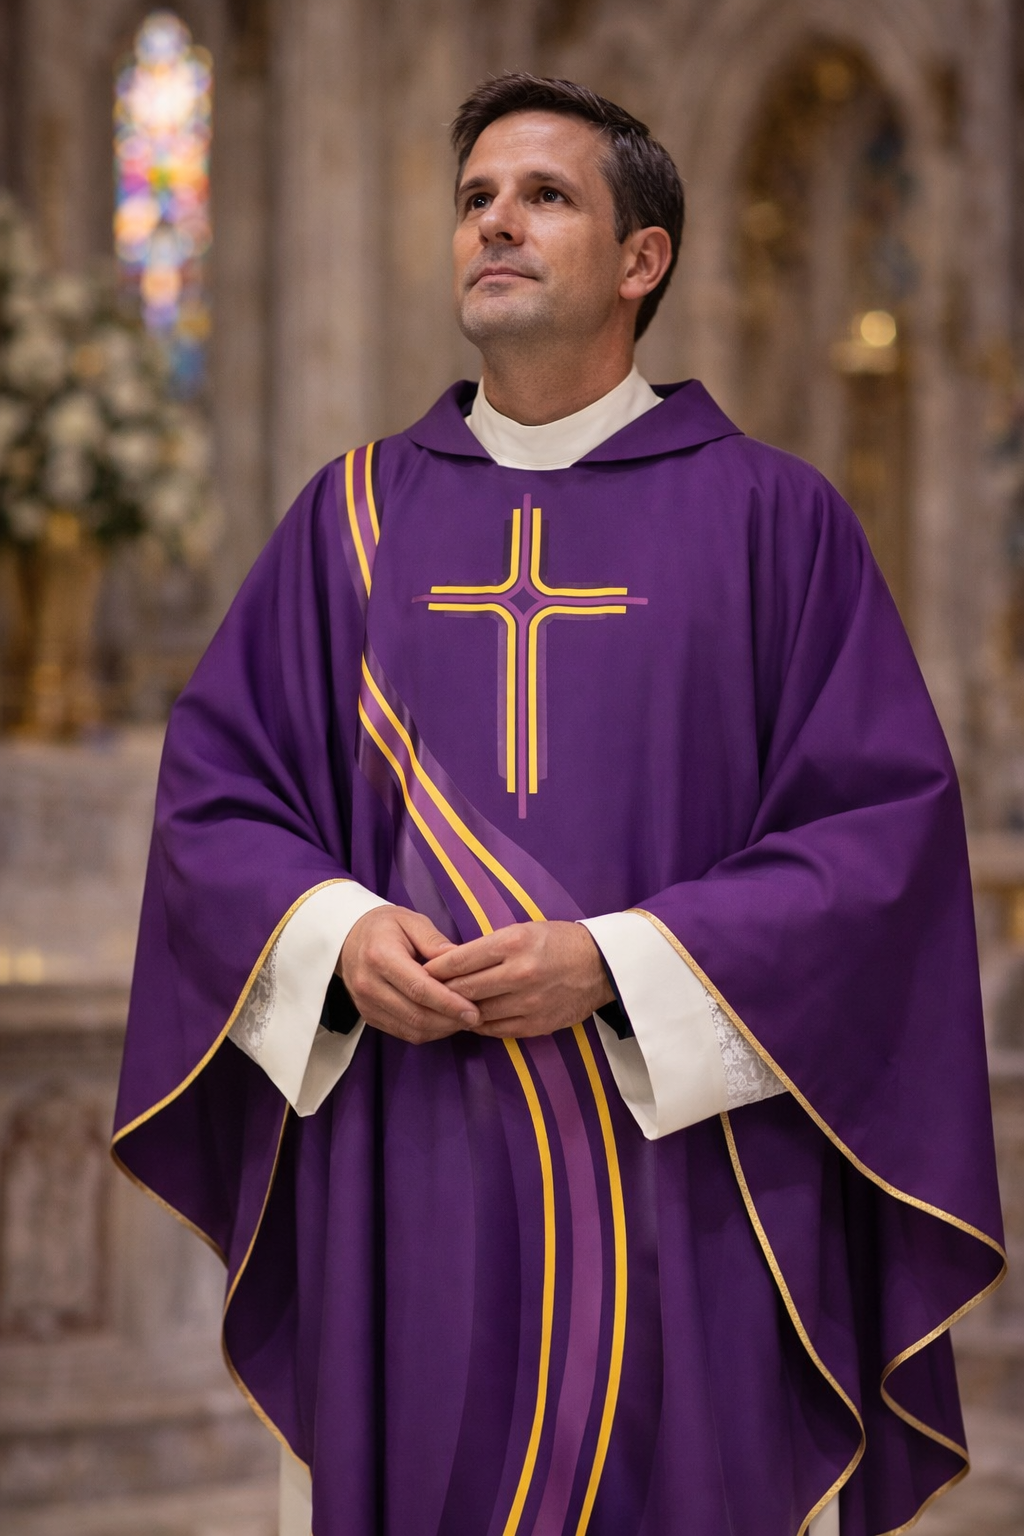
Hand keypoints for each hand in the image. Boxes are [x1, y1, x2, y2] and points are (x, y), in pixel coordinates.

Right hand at [339, 907, 480, 1043]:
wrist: (348, 938)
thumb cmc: (384, 927)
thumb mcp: (410, 920)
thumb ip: (435, 940)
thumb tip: (461, 959)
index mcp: (380, 956)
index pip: (418, 988)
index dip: (448, 1003)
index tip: (473, 1010)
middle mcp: (370, 984)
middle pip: (416, 1014)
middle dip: (449, 1021)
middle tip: (475, 1018)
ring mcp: (366, 1004)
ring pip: (410, 1029)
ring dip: (441, 1029)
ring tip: (463, 1020)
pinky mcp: (369, 1016)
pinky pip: (402, 1032)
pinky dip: (427, 1031)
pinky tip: (444, 1022)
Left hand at [422, 921, 612, 1037]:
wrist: (601, 966)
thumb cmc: (557, 941)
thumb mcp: (523, 930)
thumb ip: (488, 947)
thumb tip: (450, 963)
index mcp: (514, 943)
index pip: (460, 959)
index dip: (435, 968)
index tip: (419, 971)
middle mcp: (519, 973)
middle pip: (465, 988)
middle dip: (441, 991)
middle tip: (423, 992)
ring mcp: (528, 1002)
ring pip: (477, 1012)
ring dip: (458, 1011)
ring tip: (443, 1008)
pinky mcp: (535, 1024)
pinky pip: (495, 1029)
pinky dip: (479, 1024)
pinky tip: (471, 1018)